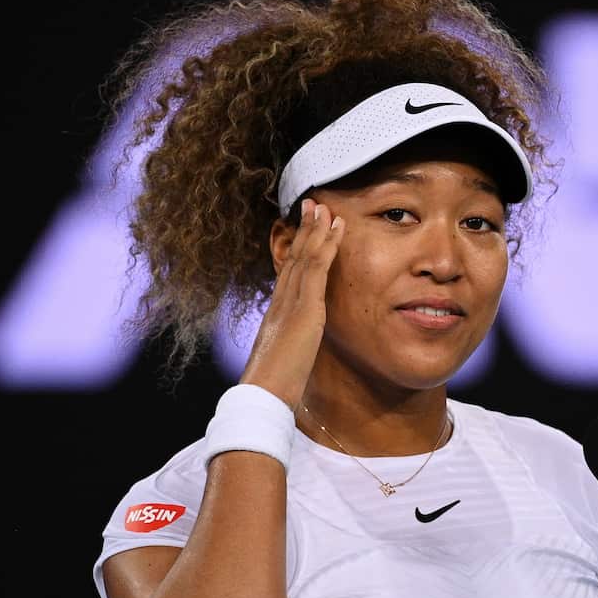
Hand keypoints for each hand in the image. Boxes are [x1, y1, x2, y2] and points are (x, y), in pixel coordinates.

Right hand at [239, 198, 344, 410]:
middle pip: (294, 258)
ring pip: (304, 257)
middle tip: (312, 204)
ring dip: (316, 229)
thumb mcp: (284, 361)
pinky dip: (326, 246)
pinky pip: (316, 269)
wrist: (262, 394)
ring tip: (324, 206)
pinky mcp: (304, 309)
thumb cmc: (272, 386)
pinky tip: (334, 228)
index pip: (288, 273)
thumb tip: (294, 349)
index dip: (297, 250)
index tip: (304, 230)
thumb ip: (290, 348)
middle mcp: (280, 302)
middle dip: (304, 230)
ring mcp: (291, 302)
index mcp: (276, 314)